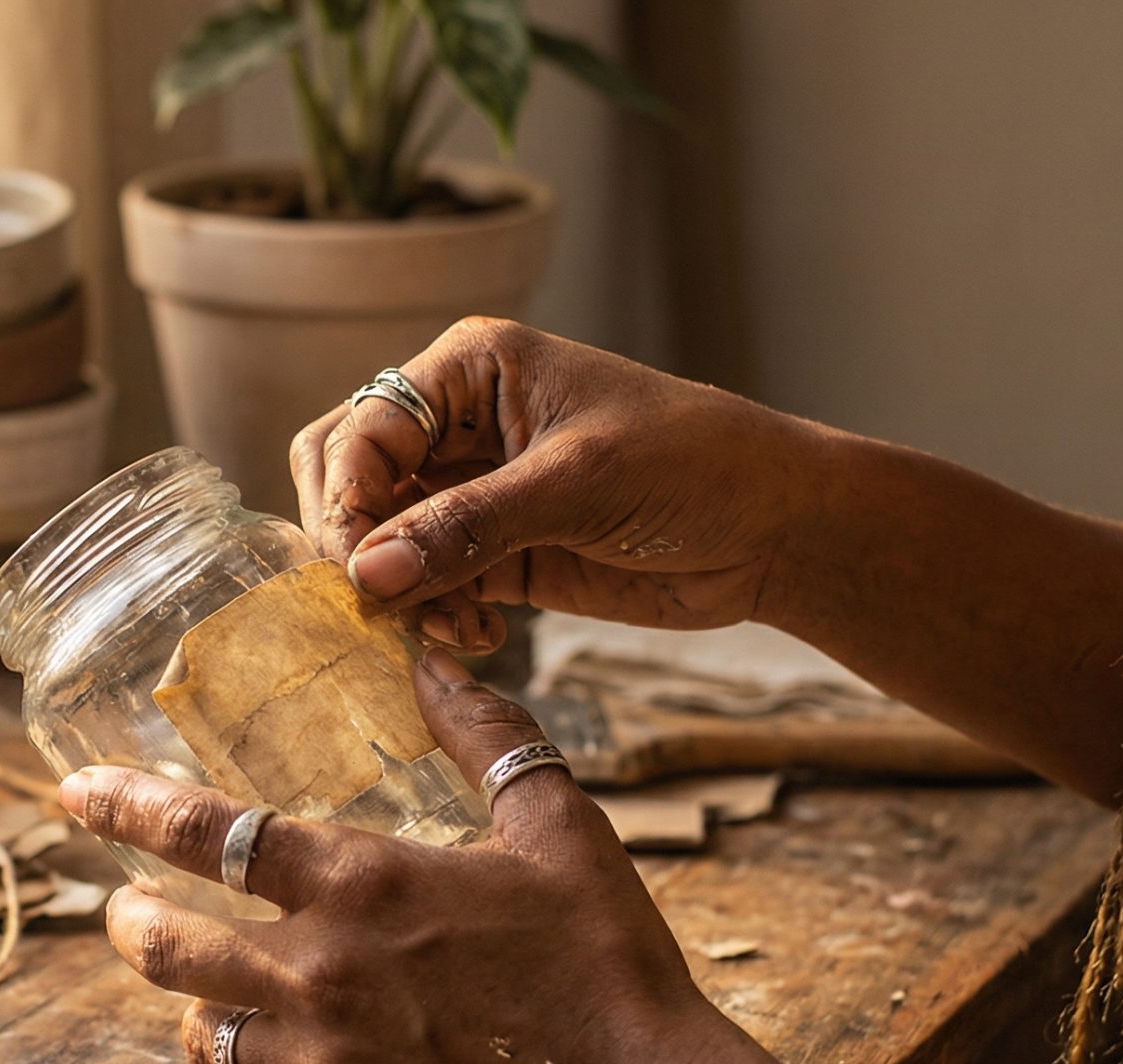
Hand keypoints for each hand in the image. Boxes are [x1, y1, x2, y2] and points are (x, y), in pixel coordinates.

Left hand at [58, 649, 739, 1063]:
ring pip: (200, 1034)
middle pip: (164, 947)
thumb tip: (435, 659)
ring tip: (200, 983)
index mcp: (362, 885)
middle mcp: (319, 976)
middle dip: (126, 919)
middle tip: (121, 905)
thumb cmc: (606, 966)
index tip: (76, 791)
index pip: (204, 833)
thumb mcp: (558, 826)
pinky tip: (302, 1049)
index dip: (126, 805)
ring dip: (190, 1001)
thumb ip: (486, 735)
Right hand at [291, 318, 825, 652]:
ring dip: (399, 590)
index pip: (363, 429)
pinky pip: (427, 585)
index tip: (358, 569)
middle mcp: (458, 423)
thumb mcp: (578, 485)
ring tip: (450, 625)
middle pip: (349, 477)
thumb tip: (367, 572)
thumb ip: (467, 528)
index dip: (347, 500)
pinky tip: (480, 636)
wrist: (775, 528)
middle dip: (356, 542)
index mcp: (470, 369)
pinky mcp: (496, 552)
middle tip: (381, 598)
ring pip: (381, 540)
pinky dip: (434, 616)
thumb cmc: (696, 465)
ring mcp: (473, 491)